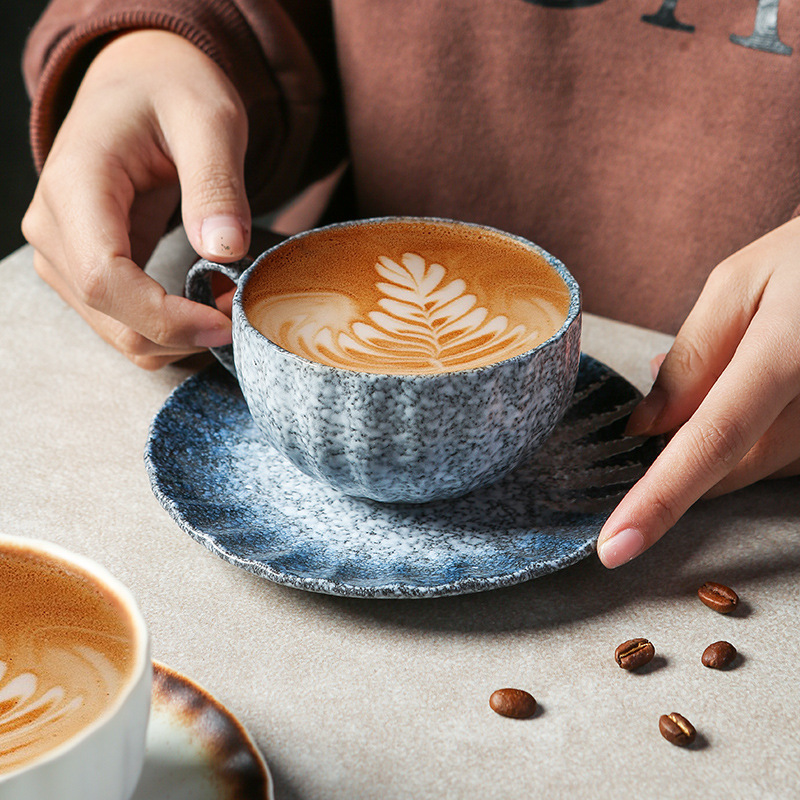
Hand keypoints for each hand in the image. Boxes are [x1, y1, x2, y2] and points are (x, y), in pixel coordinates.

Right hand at [22, 30, 250, 368]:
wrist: (141, 81)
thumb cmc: (171, 91)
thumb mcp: (209, 120)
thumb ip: (216, 184)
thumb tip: (225, 251)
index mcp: (76, 185)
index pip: (104, 278)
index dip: (166, 317)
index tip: (226, 322)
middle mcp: (54, 227)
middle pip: (111, 317)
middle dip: (183, 333)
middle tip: (242, 311)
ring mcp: (65, 254)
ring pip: (119, 332)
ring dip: (180, 337)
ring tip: (229, 301)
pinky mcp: (87, 269)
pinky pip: (126, 322)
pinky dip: (171, 328)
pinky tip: (207, 304)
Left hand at [597, 216, 799, 566]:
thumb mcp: (743, 283)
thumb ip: (694, 358)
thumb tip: (646, 428)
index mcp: (788, 354)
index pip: (710, 442)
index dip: (659, 500)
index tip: (614, 547)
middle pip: (730, 466)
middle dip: (680, 456)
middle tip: (665, 407)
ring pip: (757, 465)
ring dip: (717, 443)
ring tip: (733, 369)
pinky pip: (785, 455)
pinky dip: (750, 437)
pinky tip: (757, 386)